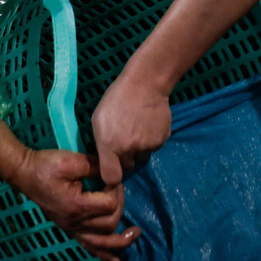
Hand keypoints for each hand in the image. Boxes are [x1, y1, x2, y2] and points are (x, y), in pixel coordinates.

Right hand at [8, 149, 139, 260]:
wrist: (24, 173)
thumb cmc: (45, 166)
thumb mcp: (71, 160)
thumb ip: (95, 166)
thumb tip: (114, 169)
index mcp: (77, 206)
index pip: (109, 205)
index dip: (117, 190)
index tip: (113, 176)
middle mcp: (75, 222)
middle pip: (109, 224)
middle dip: (120, 206)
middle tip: (118, 189)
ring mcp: (71, 228)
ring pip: (101, 242)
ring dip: (120, 241)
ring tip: (135, 235)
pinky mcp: (68, 227)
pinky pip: (88, 246)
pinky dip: (103, 254)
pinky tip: (115, 259)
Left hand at [91, 70, 171, 186]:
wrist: (146, 84)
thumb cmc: (117, 98)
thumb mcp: (98, 119)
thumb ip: (101, 143)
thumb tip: (106, 160)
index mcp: (110, 145)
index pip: (111, 177)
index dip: (111, 177)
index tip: (111, 172)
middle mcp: (129, 149)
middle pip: (128, 167)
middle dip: (125, 159)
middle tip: (124, 141)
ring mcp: (147, 146)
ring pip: (142, 157)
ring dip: (138, 150)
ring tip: (136, 129)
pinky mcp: (161, 140)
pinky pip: (153, 147)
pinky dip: (150, 141)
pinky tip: (147, 124)